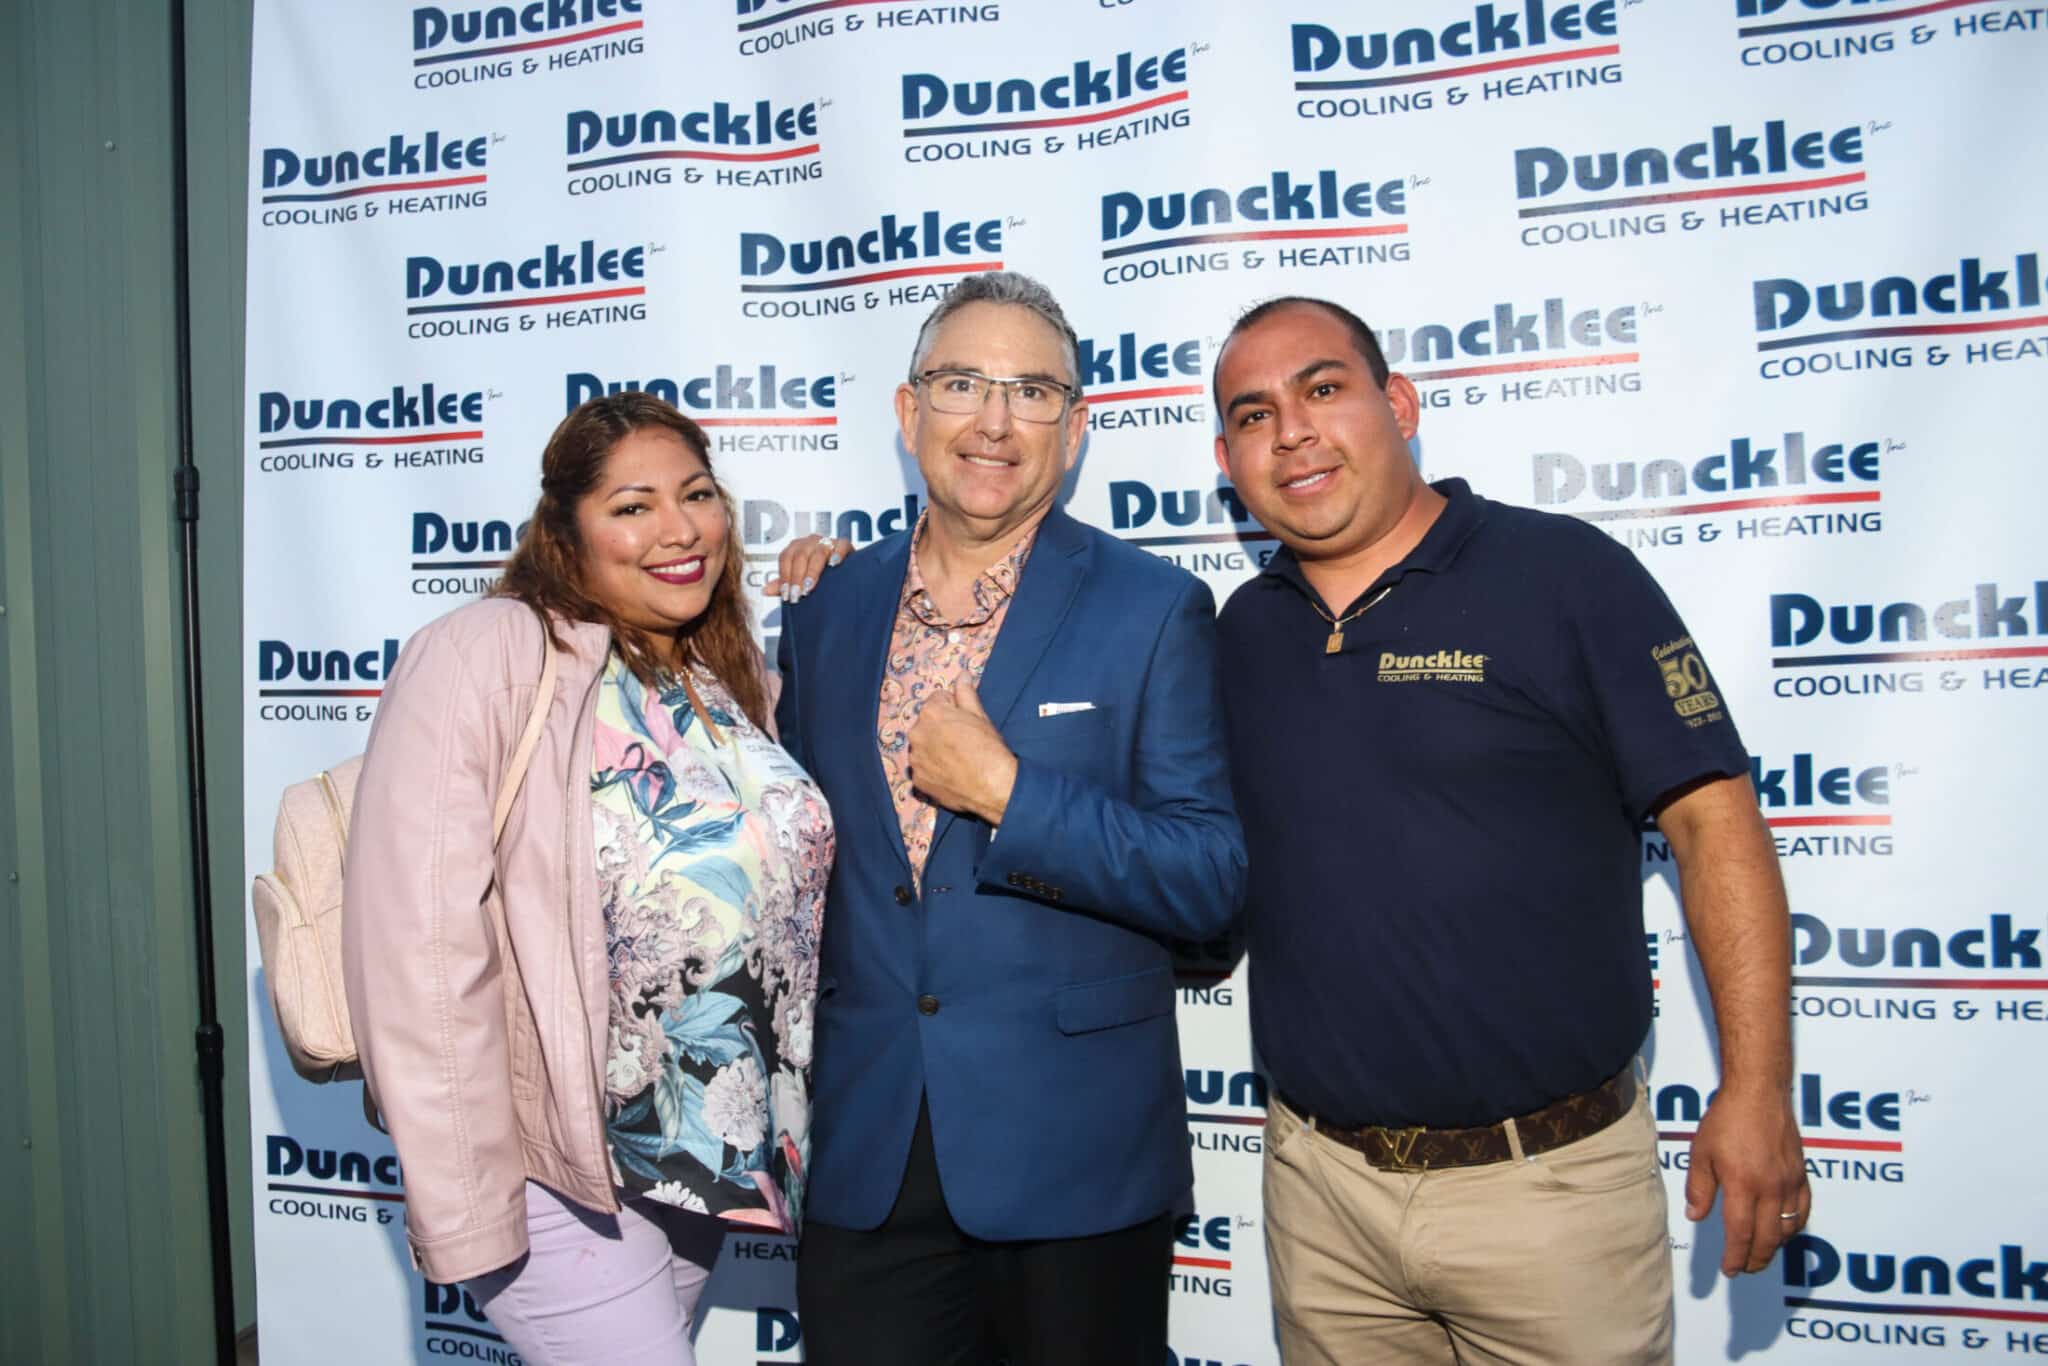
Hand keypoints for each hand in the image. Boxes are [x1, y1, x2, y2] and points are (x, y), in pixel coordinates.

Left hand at [764, 534, 853, 602]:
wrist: (843, 571)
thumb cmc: (818, 574)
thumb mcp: (799, 580)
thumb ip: (784, 584)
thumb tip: (765, 590)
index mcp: (796, 547)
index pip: (786, 558)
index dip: (785, 576)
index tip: (787, 594)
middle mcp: (809, 541)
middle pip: (800, 556)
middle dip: (797, 577)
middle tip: (797, 594)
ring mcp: (827, 541)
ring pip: (818, 553)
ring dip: (812, 571)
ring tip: (810, 586)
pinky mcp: (844, 544)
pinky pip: (841, 545)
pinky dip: (837, 554)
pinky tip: (834, 564)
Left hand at [907, 674, 1016, 824]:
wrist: (993, 787)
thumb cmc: (989, 749)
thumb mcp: (980, 716)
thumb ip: (966, 693)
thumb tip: (962, 675)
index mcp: (931, 713)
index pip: (938, 699)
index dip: (954, 708)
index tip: (965, 722)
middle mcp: (916, 733)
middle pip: (926, 724)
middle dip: (940, 728)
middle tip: (962, 742)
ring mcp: (915, 759)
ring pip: (923, 747)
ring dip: (934, 749)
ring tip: (957, 760)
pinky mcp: (918, 780)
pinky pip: (923, 769)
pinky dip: (933, 770)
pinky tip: (951, 774)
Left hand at [1685, 1083, 1808, 1275]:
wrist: (1759, 1093)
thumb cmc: (1727, 1119)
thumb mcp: (1701, 1153)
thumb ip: (1699, 1188)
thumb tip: (1696, 1216)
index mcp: (1743, 1185)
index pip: (1741, 1234)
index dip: (1736, 1257)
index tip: (1730, 1270)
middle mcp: (1770, 1189)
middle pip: (1767, 1239)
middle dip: (1755, 1259)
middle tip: (1744, 1268)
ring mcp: (1789, 1183)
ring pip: (1788, 1229)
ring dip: (1774, 1247)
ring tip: (1760, 1253)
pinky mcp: (1801, 1175)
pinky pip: (1803, 1211)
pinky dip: (1794, 1227)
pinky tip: (1784, 1230)